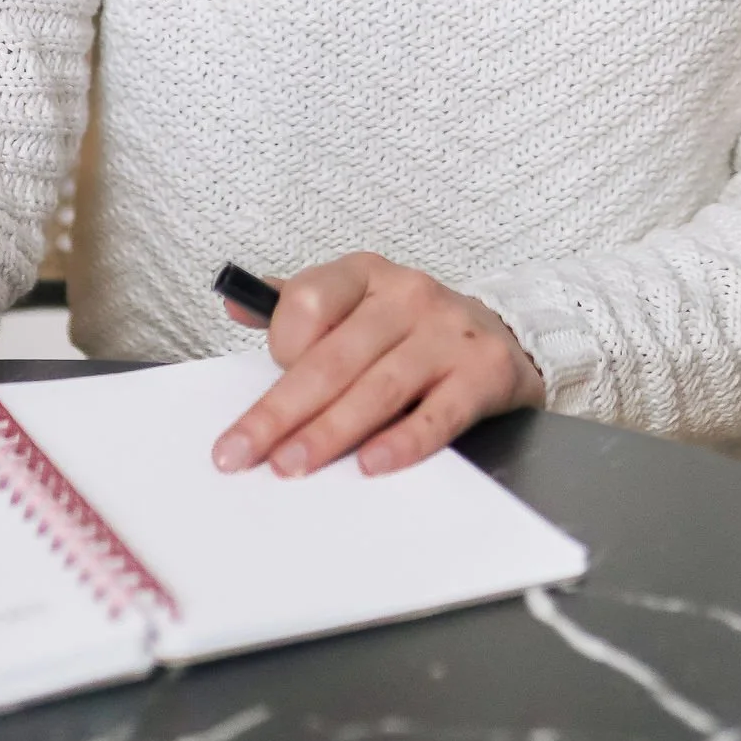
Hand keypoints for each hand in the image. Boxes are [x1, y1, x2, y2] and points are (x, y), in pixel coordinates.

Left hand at [213, 255, 542, 480]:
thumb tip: (235, 305)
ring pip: (379, 387)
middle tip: (244, 452)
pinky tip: (372, 465)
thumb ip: (298, 307)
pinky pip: (439, 413)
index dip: (279, 346)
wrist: (505, 338)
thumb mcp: (357, 304)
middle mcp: (407, 295)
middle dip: (282, 410)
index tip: (259, 390)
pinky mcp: (483, 372)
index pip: (308, 301)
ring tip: (292, 465)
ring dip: (330, 432)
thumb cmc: (411, 330)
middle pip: (333, 356)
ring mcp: (447, 332)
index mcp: (365, 274)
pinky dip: (404, 442)